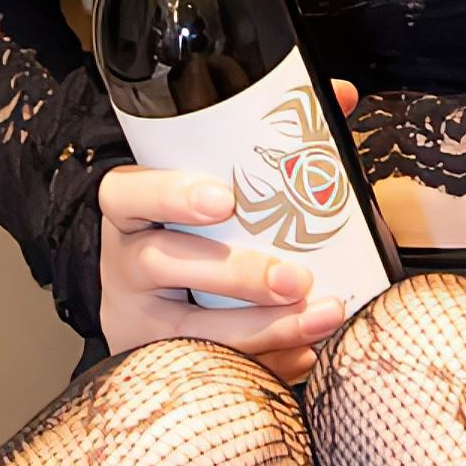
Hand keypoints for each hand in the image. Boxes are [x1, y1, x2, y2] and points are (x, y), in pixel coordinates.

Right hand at [96, 162, 344, 379]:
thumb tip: (341, 97)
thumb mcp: (209, 183)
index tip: (223, 198)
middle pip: (162, 264)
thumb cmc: (190, 229)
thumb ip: (271, 142)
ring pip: (186, 328)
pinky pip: (209, 368)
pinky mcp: (158, 361)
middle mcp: (124, 262)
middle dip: (236, 274)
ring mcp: (137, 317)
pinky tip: (304, 354)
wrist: (147, 299)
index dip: (170, 193)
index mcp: (130, 208)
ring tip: (319, 317)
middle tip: (295, 277)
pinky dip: (264, 364)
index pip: (127, 192)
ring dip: (260, 327)